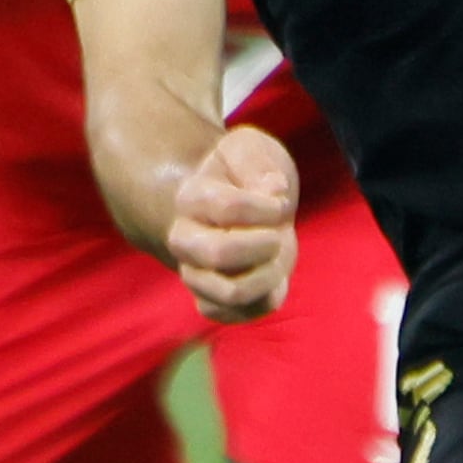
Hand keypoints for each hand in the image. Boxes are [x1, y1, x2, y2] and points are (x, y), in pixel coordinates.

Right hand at [168, 125, 299, 322]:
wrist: (233, 208)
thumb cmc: (244, 176)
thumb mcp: (250, 148)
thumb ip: (256, 160)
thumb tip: (273, 188)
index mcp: (191, 198)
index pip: (228, 207)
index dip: (267, 206)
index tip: (279, 200)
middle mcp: (183, 240)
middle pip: (218, 253)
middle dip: (264, 244)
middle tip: (278, 234)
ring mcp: (194, 275)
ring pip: (231, 292)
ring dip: (270, 274)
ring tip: (277, 256)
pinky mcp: (210, 302)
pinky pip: (238, 314)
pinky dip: (267, 297)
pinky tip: (272, 275)